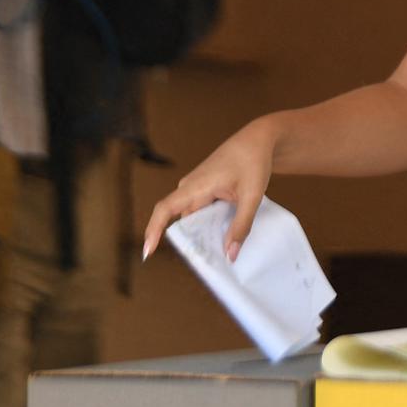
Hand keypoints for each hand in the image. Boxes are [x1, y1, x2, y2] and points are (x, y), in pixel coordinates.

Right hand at [143, 116, 279, 263]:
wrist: (259, 140)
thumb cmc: (253, 161)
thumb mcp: (252, 195)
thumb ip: (241, 225)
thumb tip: (230, 254)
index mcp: (195, 186)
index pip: (164, 209)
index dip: (153, 230)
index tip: (148, 252)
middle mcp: (190, 188)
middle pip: (179, 221)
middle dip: (186, 243)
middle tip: (201, 266)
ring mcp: (196, 189)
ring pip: (191, 218)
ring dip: (199, 236)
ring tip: (214, 258)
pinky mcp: (205, 190)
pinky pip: (199, 213)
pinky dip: (207, 226)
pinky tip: (221, 239)